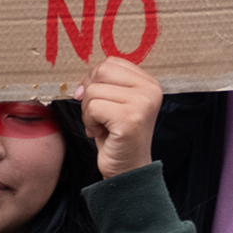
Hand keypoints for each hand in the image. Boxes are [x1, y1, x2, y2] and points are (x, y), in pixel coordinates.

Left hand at [76, 56, 163, 176]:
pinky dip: (89, 122)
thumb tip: (82, 83)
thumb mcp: (115, 103)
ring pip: (93, 90)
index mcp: (148, 83)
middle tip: (98, 115)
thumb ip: (106, 85)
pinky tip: (101, 133)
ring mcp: (142, 103)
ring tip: (101, 127)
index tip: (99, 102)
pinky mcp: (130, 118)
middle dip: (90, 94)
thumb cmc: (118, 137)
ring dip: (88, 112)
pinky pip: (93, 107)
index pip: (111, 63)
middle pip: (101, 72)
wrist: (128, 170)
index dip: (96, 81)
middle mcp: (150, 90)